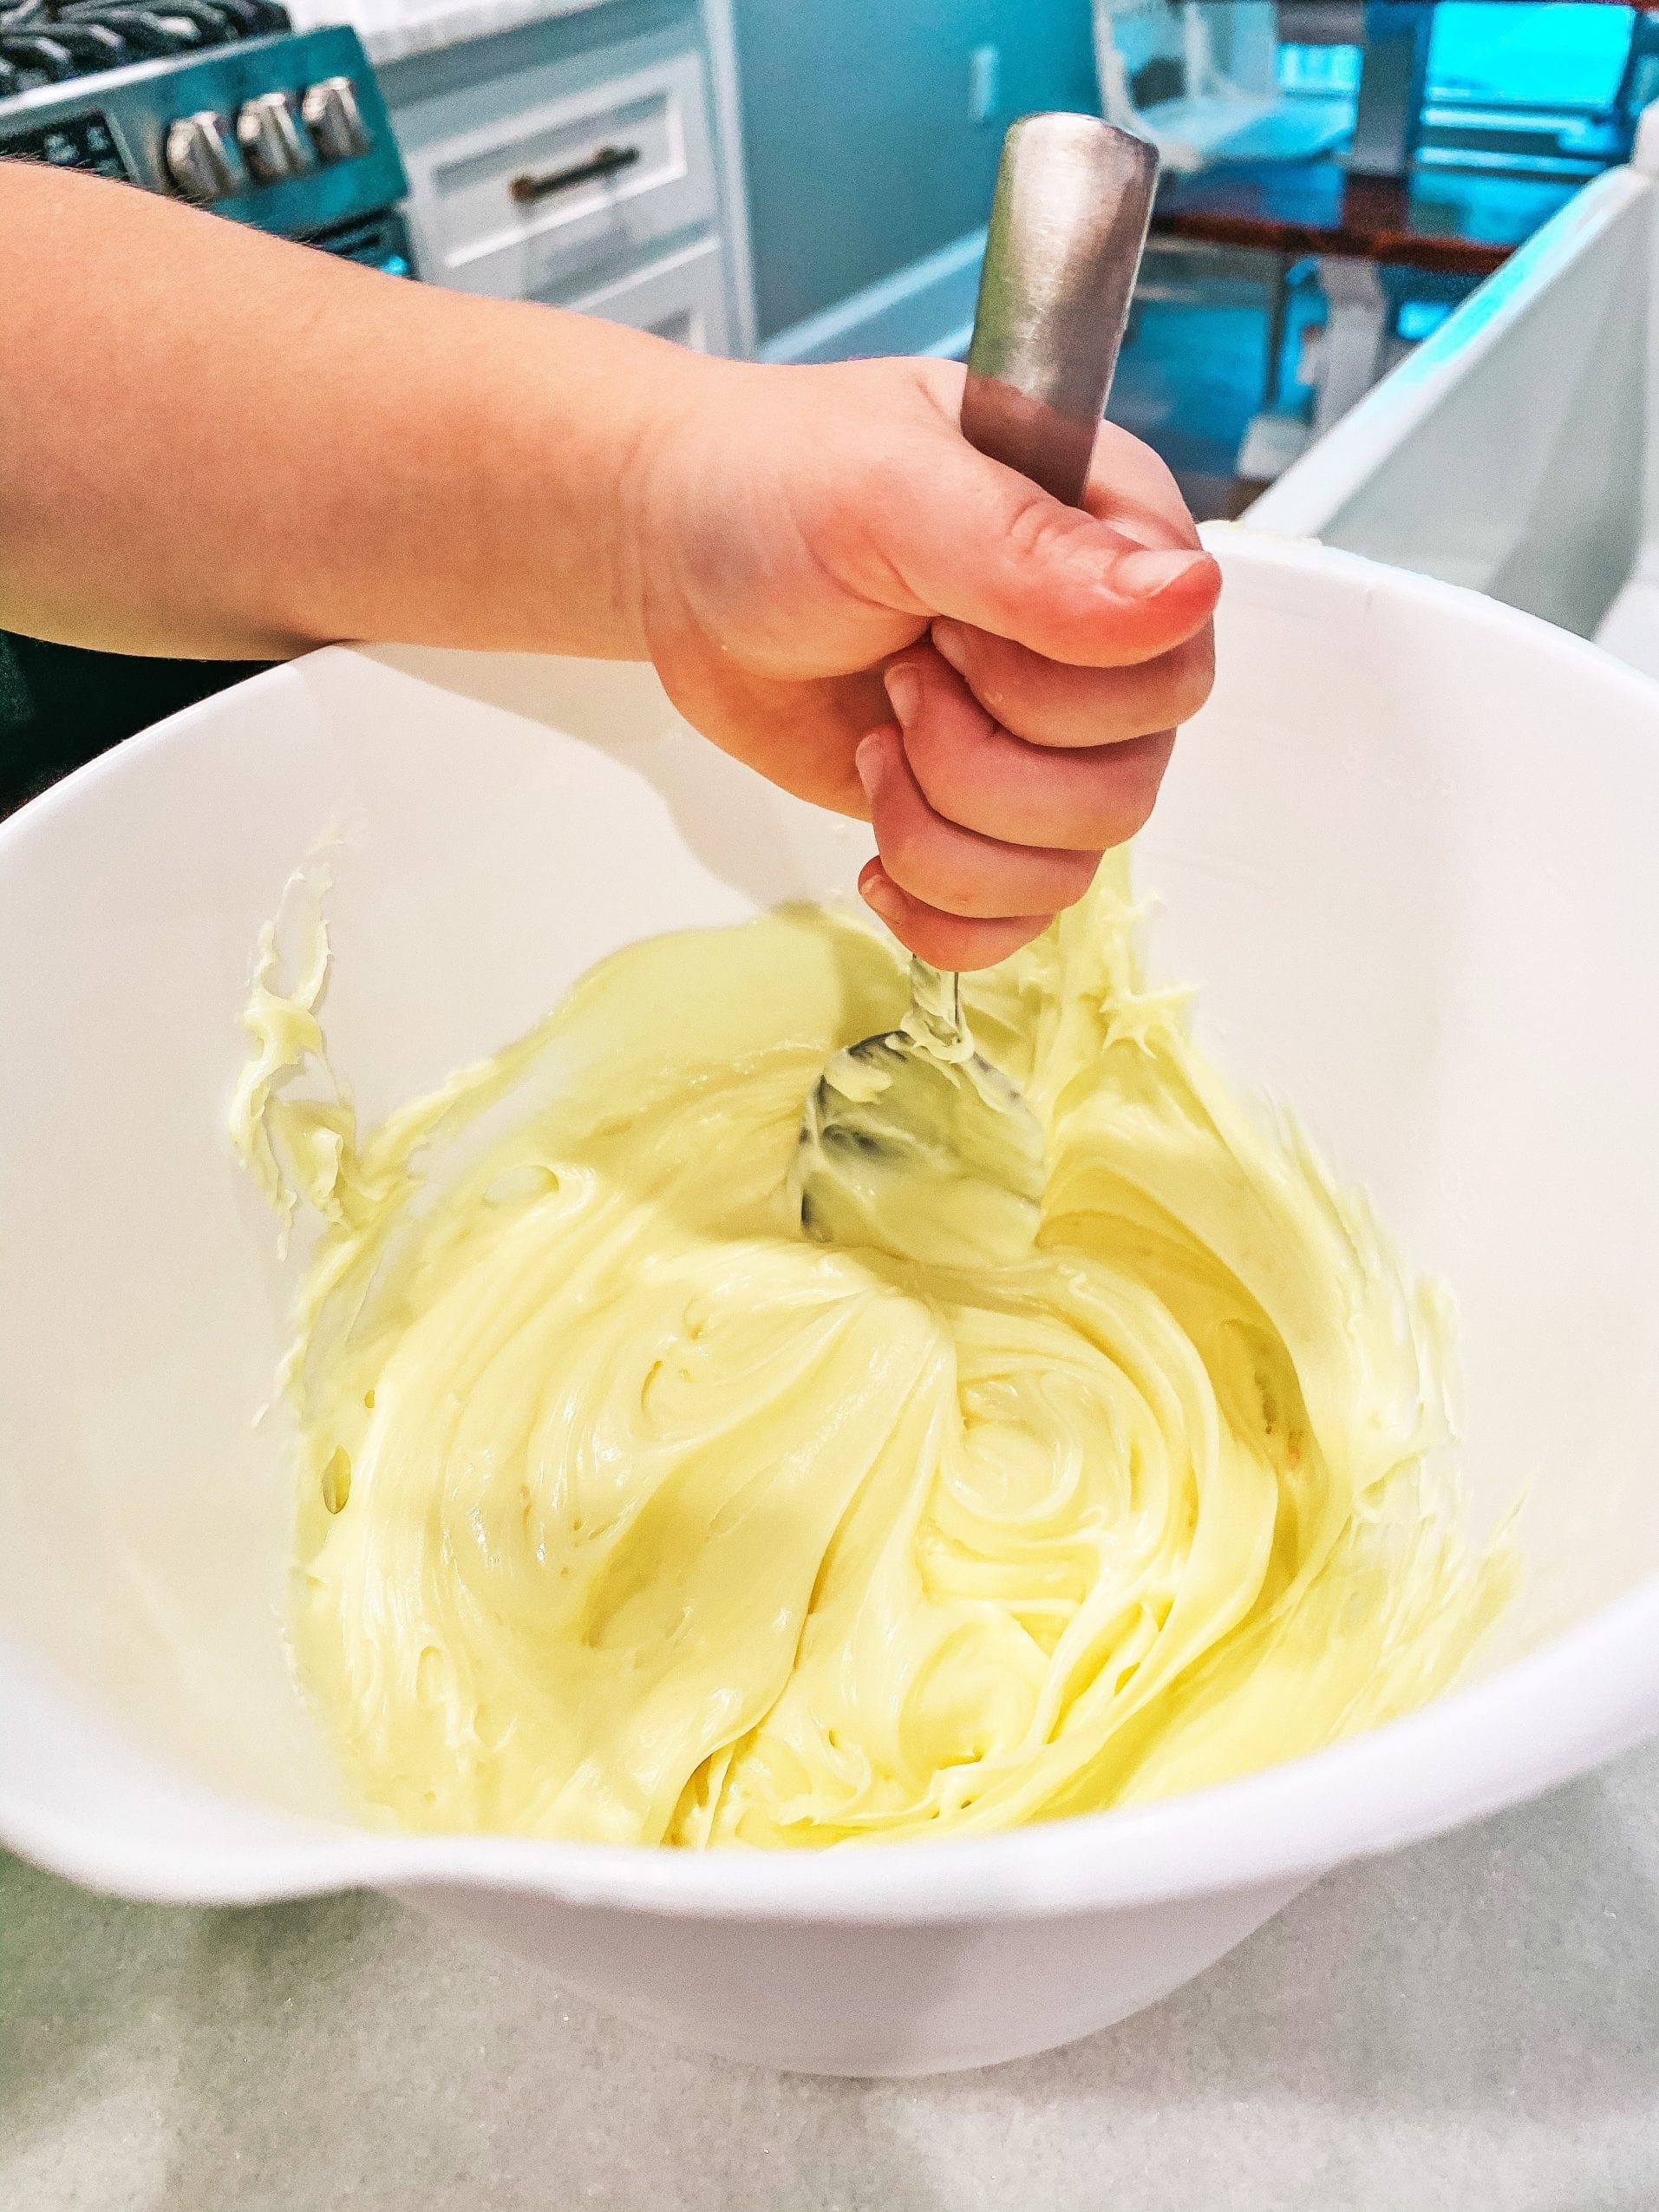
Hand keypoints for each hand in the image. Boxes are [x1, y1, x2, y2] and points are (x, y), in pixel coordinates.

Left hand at [636, 352, 1218, 968]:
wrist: (680, 555)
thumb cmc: (778, 488)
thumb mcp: (892, 495)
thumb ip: (1032, 550)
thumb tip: (1187, 597)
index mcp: (1114, 542)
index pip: (1171, 674)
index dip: (1053, 690)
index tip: (946, 630)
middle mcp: (1102, 654)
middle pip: (1126, 790)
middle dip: (980, 762)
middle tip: (900, 677)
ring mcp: (1046, 747)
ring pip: (1069, 870)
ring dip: (943, 833)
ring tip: (877, 741)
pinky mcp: (980, 819)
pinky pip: (1017, 922)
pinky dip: (941, 913)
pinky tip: (877, 859)